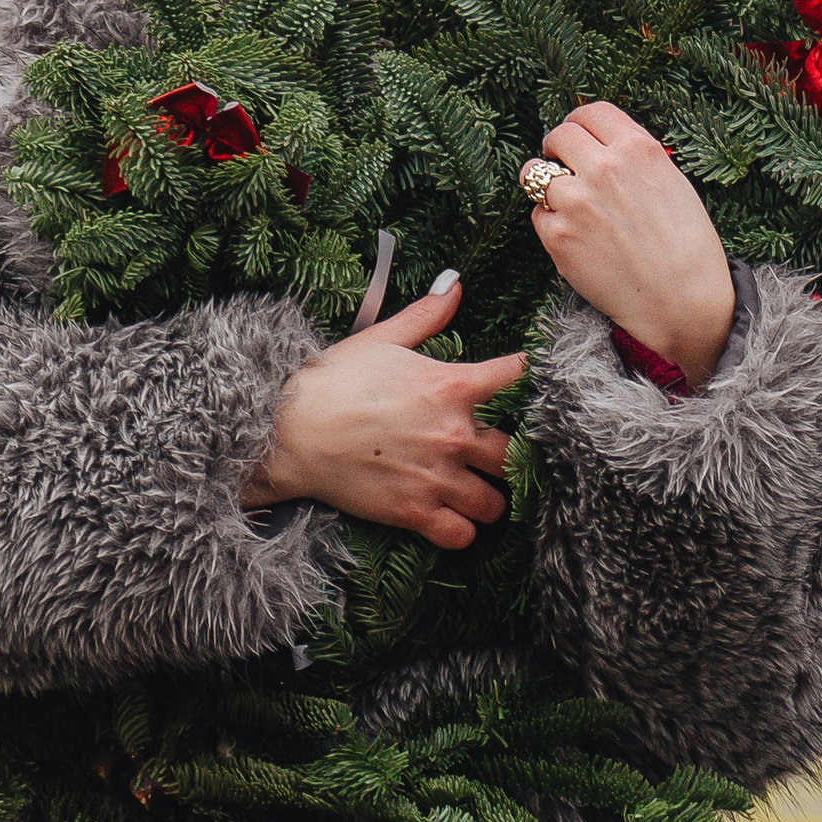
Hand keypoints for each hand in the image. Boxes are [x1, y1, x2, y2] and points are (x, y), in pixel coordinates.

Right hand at [243, 276, 526, 549]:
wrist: (290, 429)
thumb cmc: (334, 380)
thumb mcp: (382, 338)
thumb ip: (426, 315)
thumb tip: (455, 286)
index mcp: (450, 386)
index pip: (515, 377)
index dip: (528, 377)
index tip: (531, 382)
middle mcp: (453, 434)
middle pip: (513, 454)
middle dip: (506, 456)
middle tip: (490, 455)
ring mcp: (436, 477)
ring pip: (494, 503)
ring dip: (488, 499)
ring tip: (474, 491)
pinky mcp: (414, 512)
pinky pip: (462, 535)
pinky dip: (461, 530)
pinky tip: (450, 517)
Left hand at [528, 103, 735, 389]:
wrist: (682, 303)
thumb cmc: (687, 247)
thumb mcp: (673, 184)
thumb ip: (635, 159)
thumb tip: (603, 146)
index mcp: (638, 149)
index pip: (592, 112)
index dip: (580, 122)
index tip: (577, 134)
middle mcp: (604, 168)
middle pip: (560, 134)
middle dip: (558, 146)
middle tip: (561, 162)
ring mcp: (576, 202)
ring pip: (536, 174)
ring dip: (546, 184)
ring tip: (564, 201)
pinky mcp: (558, 236)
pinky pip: (539, 215)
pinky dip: (551, 223)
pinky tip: (577, 238)